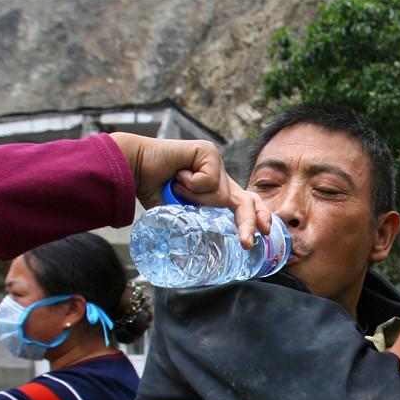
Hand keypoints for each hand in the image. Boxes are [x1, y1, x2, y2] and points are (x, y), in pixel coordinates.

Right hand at [108, 131, 271, 249]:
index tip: (265, 234)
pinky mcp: (208, 151)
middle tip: (247, 242)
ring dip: (195, 198)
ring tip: (176, 186)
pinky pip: (208, 180)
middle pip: (245, 200)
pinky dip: (190, 183)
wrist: (134, 168)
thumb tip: (206, 248)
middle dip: (249, 222)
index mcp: (215, 191)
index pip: (245, 203)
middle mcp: (219, 176)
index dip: (257, 217)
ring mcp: (215, 162)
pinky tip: (177, 173)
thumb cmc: (152, 190)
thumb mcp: (179, 215)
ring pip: (220, 194)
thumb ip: (195, 224)